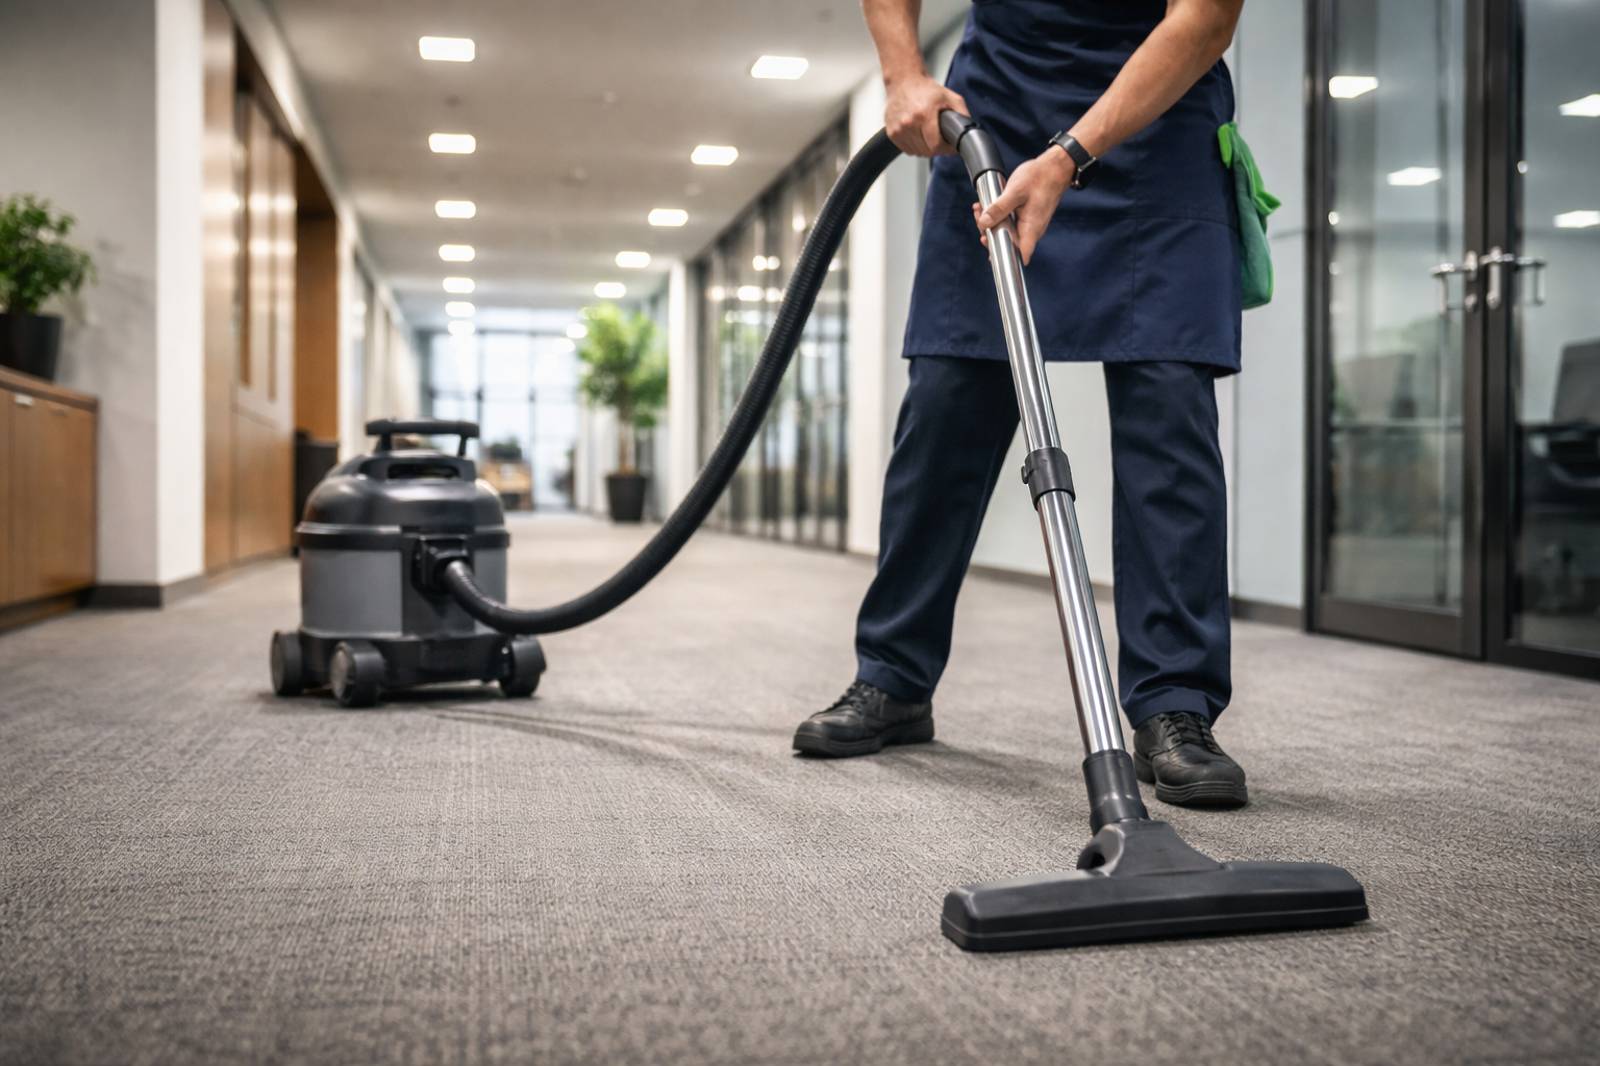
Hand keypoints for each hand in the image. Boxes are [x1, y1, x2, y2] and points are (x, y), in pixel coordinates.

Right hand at [884, 74, 968, 156]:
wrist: (903, 81)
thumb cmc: (925, 88)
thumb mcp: (950, 97)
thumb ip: (962, 114)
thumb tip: (969, 132)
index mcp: (924, 114)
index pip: (935, 146)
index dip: (946, 149)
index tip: (950, 146)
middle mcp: (908, 123)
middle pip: (927, 151)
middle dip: (937, 148)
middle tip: (940, 138)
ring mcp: (898, 129)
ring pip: (917, 152)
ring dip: (925, 148)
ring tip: (928, 134)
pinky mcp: (892, 133)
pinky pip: (907, 150)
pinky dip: (914, 146)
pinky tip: (918, 134)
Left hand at [972, 148, 1074, 264]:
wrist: (1055, 167)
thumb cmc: (1041, 177)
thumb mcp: (1015, 192)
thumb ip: (999, 208)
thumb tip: (983, 223)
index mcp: (1031, 229)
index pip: (1020, 256)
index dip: (1004, 258)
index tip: (989, 249)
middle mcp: (1031, 230)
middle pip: (1007, 244)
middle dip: (989, 233)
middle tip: (978, 217)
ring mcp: (1028, 224)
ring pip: (1006, 231)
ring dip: (991, 222)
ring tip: (979, 208)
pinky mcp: (1025, 217)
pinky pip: (1009, 222)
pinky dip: (998, 215)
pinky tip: (988, 205)